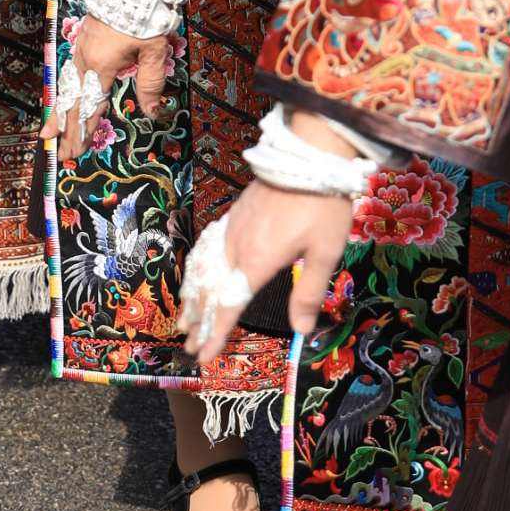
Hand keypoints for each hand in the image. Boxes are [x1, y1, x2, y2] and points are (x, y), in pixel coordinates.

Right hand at [53, 12, 172, 165]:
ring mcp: (81, 49)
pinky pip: (68, 73)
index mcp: (100, 66)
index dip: (85, 131)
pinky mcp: (82, 40)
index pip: (91, 107)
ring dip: (59, 112)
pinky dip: (63, 91)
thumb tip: (153, 113)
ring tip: (48, 133)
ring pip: (66, 87)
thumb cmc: (145, 14)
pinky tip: (63, 97)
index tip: (78, 152)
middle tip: (61, 155)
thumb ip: (151, 84)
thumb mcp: (154, 52)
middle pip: (73, 102)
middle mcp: (85, 60)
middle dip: (67, 131)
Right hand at [178, 180, 352, 369]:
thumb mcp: (325, 253)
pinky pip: (207, 248)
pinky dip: (197, 268)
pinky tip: (197, 272)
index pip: (228, 306)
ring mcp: (232, 228)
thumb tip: (301, 331)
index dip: (215, 333)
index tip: (202, 356)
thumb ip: (309, 293)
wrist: (310, 154)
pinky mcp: (234, 214)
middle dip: (198, 320)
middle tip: (187, 344)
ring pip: (203, 269)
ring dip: (192, 295)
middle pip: (209, 290)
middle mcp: (236, 247)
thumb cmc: (322, 205)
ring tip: (184, 316)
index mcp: (257, 261)